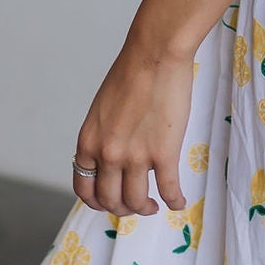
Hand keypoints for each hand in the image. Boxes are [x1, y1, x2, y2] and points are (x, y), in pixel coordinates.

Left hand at [71, 36, 194, 220]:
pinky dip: (174, 201)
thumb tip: (109, 157)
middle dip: (122, 208)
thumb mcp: (101, 110)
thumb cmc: (130, 74)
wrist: (154, 55)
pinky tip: (179, 201)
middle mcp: (107, 155)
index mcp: (88, 142)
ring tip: (154, 205)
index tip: (109, 202)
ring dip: (146, 208)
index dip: (97, 202)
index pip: (85, 189)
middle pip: (110, 201)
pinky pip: (169, 190)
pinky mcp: (164, 154)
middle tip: (135, 204)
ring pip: (137, 201)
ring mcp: (136, 157)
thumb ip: (102, 137)